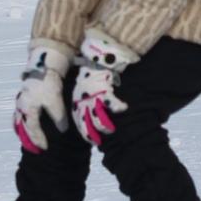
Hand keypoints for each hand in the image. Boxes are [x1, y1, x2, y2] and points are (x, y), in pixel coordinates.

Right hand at [13, 42, 72, 152]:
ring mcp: (21, 100)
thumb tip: (62, 130)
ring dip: (22, 130)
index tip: (45, 148)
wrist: (43, 65)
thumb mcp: (55, 102)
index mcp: (28, 110)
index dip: (39, 139)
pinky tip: (27, 122)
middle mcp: (21, 107)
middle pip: (21, 127)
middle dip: (27, 138)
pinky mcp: (24, 95)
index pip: (33, 129)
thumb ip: (58, 118)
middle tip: (33, 149)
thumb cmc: (48, 84)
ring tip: (27, 138)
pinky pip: (20, 112)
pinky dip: (22, 121)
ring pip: (18, 119)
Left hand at [72, 30, 138, 145]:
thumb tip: (88, 112)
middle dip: (95, 134)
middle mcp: (83, 102)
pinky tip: (124, 108)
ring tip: (112, 129)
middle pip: (87, 125)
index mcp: (76, 102)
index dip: (85, 133)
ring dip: (106, 126)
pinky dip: (118, 108)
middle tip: (102, 138)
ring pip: (99, 119)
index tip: (92, 140)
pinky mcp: (104, 92)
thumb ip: (84, 102)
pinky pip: (112, 104)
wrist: (96, 60)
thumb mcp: (82, 90)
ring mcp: (93, 98)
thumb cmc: (90, 76)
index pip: (78, 122)